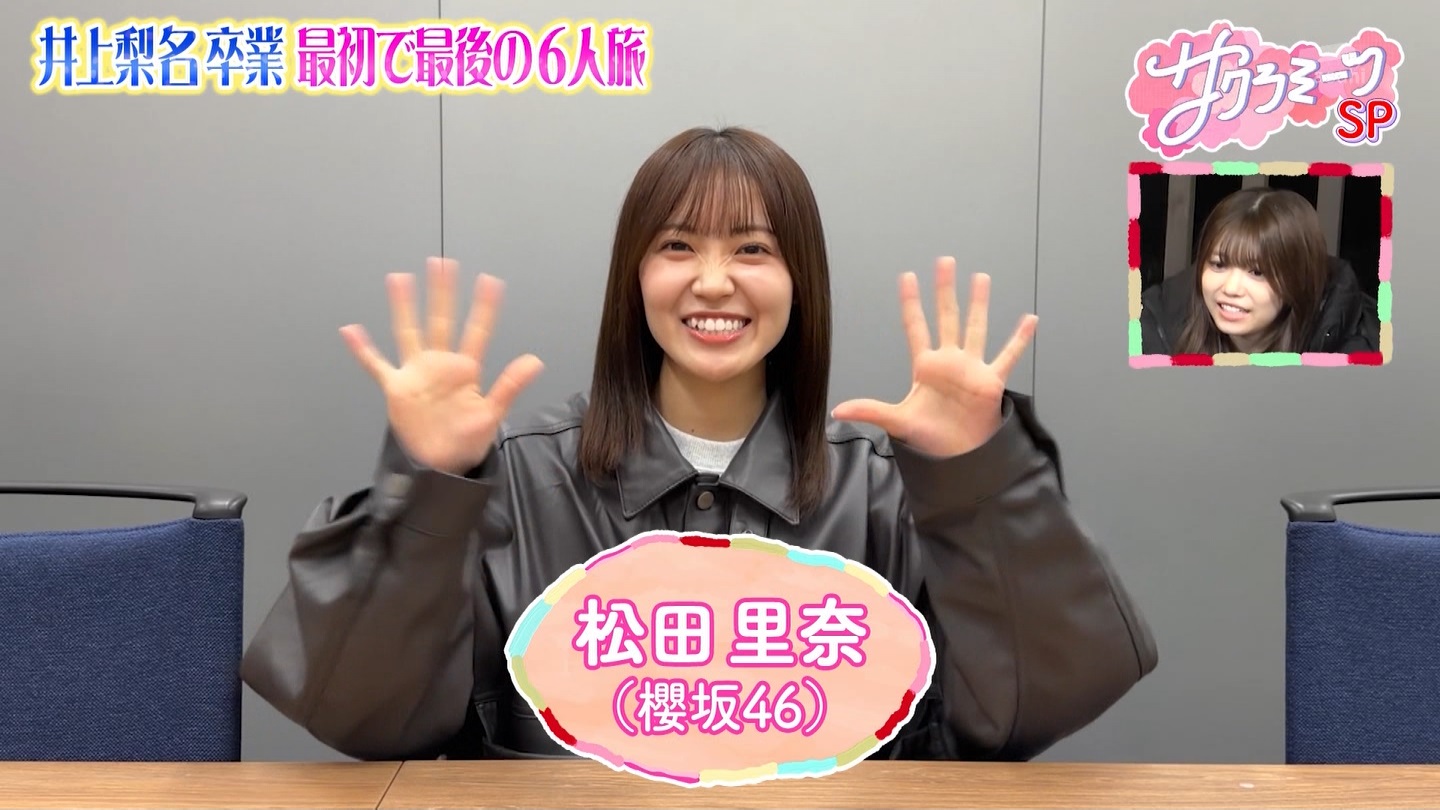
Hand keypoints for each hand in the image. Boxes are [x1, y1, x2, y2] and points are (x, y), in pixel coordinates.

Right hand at [340, 257, 543, 474]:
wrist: (440, 466)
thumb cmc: (466, 441)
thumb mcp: (492, 414)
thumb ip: (510, 385)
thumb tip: (536, 360)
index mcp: (465, 370)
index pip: (476, 331)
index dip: (484, 308)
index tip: (491, 281)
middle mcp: (439, 365)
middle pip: (440, 321)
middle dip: (442, 293)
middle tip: (443, 263)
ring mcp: (416, 374)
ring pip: (408, 332)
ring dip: (404, 307)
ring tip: (399, 279)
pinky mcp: (396, 389)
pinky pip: (376, 365)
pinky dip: (363, 350)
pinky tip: (352, 330)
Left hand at [831, 256, 1036, 456]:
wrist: (956, 458)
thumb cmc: (929, 439)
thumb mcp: (897, 421)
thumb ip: (870, 411)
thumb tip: (837, 410)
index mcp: (925, 366)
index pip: (916, 327)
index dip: (911, 303)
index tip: (907, 277)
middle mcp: (949, 361)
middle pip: (946, 317)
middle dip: (945, 290)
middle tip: (945, 262)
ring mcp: (971, 369)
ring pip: (976, 328)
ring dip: (979, 304)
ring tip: (980, 278)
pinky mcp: (991, 382)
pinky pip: (1008, 356)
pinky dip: (1019, 339)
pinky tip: (1029, 320)